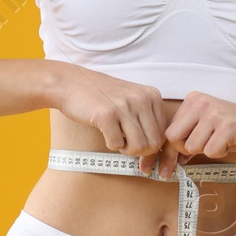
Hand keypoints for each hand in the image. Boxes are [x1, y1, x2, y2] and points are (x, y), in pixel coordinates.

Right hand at [53, 65, 169, 163]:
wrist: (70, 83)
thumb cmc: (101, 96)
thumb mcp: (132, 100)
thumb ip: (147, 119)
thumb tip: (158, 153)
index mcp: (152, 95)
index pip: (164, 133)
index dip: (152, 147)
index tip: (141, 152)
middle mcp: (141, 98)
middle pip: (154, 143)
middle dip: (140, 151)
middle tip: (125, 145)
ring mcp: (124, 106)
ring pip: (139, 147)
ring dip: (126, 149)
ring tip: (116, 138)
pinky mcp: (106, 115)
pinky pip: (117, 145)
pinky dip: (111, 144)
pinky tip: (105, 133)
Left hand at [142, 92, 235, 176]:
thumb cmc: (234, 131)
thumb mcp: (206, 128)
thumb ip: (185, 139)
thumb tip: (164, 162)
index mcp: (192, 100)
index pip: (168, 131)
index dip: (163, 153)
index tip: (153, 170)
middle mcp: (201, 102)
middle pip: (174, 139)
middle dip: (183, 152)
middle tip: (195, 155)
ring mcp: (215, 113)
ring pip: (192, 147)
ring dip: (207, 151)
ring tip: (222, 142)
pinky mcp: (228, 126)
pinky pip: (210, 151)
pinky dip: (220, 153)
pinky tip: (231, 143)